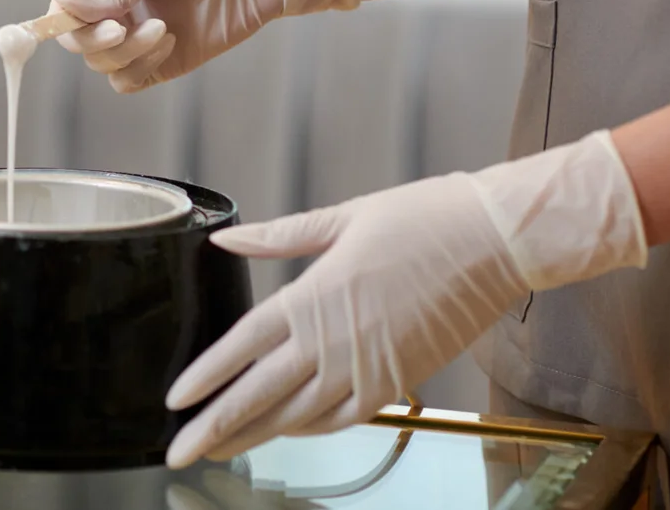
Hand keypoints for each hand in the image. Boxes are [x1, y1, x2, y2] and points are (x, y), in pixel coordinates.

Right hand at [51, 0, 360, 91]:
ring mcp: (140, 35)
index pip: (64, 5)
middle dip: (96, 40)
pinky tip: (170, 43)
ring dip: (126, 53)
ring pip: (103, 64)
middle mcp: (118, 7)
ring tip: (162, 30)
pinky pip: (129, 81)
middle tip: (124, 28)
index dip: (64, 19)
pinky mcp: (164, 60)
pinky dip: (141, 68)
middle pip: (78, 41)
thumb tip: (61, 4)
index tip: (83, 21)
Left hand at [164, 131, 647, 467]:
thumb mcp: (342, 217)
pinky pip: (341, 419)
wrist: (495, 242)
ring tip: (221, 448)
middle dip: (214, 428)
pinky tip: (286, 432)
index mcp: (312, 298)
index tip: (174, 401)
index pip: (242, 347)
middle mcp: (332, 342)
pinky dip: (308, 430)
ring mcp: (366, 369)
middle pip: (258, 396)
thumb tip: (227, 239)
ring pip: (296, 417)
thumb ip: (279, 237)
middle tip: (178, 452)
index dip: (205, 378)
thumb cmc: (422, 220)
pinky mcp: (397, 383)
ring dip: (254, 435)